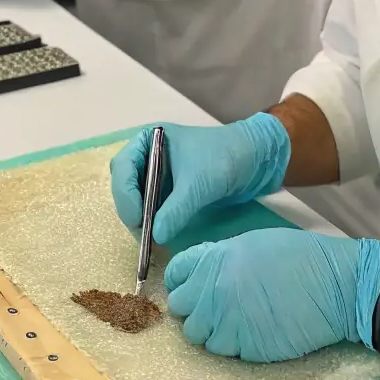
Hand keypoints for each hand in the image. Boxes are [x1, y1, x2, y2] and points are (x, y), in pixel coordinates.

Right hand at [110, 113, 290, 244]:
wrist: (257, 158)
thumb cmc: (224, 158)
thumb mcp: (198, 184)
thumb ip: (175, 210)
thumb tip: (155, 237)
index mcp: (149, 140)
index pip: (123, 167)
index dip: (125, 194)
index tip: (136, 218)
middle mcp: (149, 156)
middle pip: (126, 184)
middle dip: (131, 208)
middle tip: (142, 234)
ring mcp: (160, 174)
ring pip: (138, 199)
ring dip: (141, 218)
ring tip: (150, 239)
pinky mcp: (172, 190)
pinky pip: (154, 207)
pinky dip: (154, 221)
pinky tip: (159, 235)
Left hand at [165, 229, 379, 361]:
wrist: (335, 285)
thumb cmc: (298, 256)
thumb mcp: (251, 243)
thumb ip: (220, 259)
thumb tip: (204, 273)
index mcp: (213, 261)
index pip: (175, 274)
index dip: (182, 280)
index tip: (192, 285)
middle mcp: (212, 293)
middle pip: (181, 309)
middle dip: (195, 308)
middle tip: (216, 306)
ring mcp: (228, 324)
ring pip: (200, 337)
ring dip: (213, 330)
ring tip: (237, 321)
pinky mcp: (246, 350)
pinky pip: (226, 352)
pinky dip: (236, 345)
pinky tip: (255, 332)